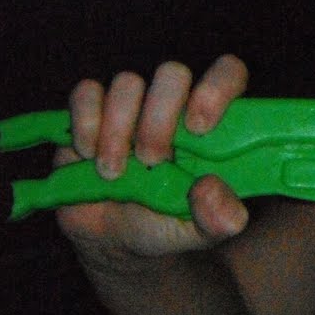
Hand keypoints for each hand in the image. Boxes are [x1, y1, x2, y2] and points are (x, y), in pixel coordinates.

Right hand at [55, 54, 250, 267]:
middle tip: (154, 160)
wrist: (117, 240)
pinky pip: (86, 94)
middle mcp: (174, 106)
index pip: (227, 73)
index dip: (216, 88)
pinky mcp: (90, 113)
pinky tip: (89, 156)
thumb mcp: (202, 231)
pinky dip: (86, 124)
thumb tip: (208, 188)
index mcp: (213, 124)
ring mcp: (132, 106)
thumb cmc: (169, 224)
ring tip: (116, 172)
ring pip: (127, 83)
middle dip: (159, 119)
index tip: (199, 127)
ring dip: (119, 130)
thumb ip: (221, 217)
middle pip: (173, 74)